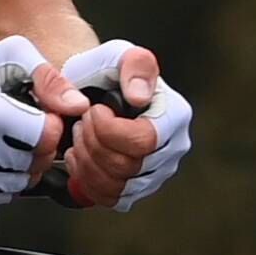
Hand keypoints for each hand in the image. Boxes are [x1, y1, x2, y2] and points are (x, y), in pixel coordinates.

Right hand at [0, 38, 65, 208]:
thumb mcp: (9, 57)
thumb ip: (48, 77)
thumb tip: (77, 106)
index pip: (47, 135)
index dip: (50, 124)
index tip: (38, 115)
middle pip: (36, 162)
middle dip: (38, 147)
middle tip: (22, 130)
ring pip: (21, 183)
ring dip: (22, 166)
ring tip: (5, 143)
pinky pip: (0, 196)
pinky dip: (2, 181)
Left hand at [56, 43, 191, 211]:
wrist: (89, 93)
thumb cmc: (104, 73)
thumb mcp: (117, 56)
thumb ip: (133, 66)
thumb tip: (140, 97)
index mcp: (175, 115)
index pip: (143, 141)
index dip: (107, 131)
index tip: (93, 110)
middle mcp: (173, 147)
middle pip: (127, 167)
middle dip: (92, 144)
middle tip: (82, 123)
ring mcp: (157, 172)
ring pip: (116, 186)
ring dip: (86, 161)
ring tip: (80, 137)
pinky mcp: (137, 189)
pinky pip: (109, 198)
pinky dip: (86, 179)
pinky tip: (81, 156)